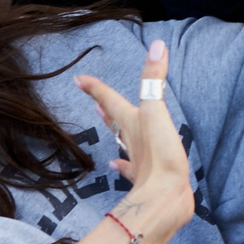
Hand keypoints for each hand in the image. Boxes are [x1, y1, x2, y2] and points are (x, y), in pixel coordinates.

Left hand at [62, 41, 196, 243]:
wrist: (165, 198)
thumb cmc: (160, 156)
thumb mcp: (157, 111)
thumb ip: (154, 78)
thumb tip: (156, 44)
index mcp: (132, 123)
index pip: (110, 100)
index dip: (96, 88)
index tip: (78, 79)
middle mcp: (131, 140)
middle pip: (115, 121)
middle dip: (106, 109)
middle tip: (95, 101)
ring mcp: (138, 160)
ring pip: (123, 143)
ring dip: (117, 134)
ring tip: (110, 128)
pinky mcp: (148, 177)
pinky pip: (131, 169)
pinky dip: (124, 165)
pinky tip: (118, 166)